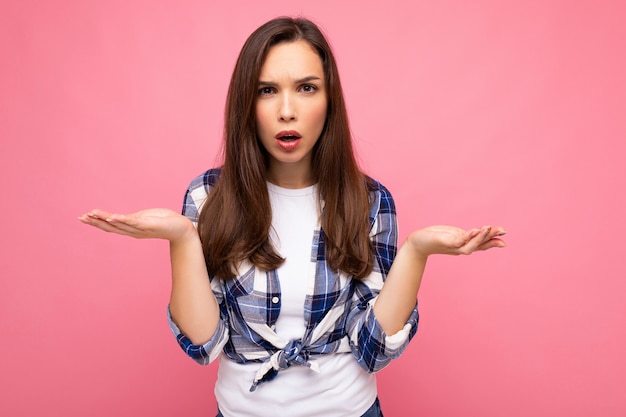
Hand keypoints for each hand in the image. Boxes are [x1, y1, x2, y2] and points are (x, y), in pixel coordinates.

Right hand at [78, 208, 195, 242]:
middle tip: (81, 217)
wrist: (182, 229)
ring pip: (119, 224)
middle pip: (111, 227)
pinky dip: (121, 219)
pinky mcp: (148, 224)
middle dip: (95, 222)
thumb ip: (134, 218)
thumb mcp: (146, 218)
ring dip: (104, 219)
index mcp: (132, 229)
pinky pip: (132, 222)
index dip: (97, 222)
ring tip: (92, 214)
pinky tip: (111, 217)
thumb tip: (124, 217)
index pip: (111, 226)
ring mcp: (140, 228)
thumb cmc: (166, 221)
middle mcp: (134, 231)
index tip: (84, 217)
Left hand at [407, 225, 505, 256]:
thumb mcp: (455, 235)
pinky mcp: (446, 243)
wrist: (419, 242)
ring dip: (481, 238)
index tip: (504, 238)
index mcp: (465, 244)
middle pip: (480, 245)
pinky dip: (468, 236)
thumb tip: (482, 231)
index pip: (482, 244)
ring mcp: (454, 247)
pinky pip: (459, 241)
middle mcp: (461, 248)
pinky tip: (475, 230)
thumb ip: (468, 235)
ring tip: (488, 228)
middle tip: (503, 230)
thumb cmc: (437, 237)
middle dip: (491, 238)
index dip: (493, 242)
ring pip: (471, 246)